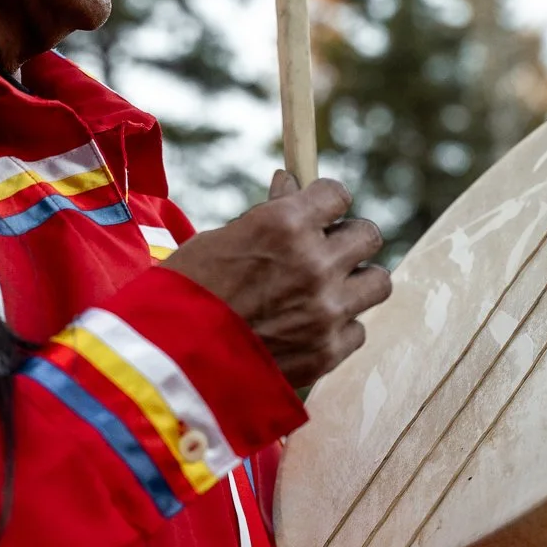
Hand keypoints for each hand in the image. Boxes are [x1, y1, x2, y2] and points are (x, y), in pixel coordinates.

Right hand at [161, 171, 392, 387]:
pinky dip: (338, 328)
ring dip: (355, 283)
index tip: (318, 212)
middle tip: (326, 252)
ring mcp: (326, 310)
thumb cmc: (185, 292)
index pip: (337, 195)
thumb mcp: (221, 239)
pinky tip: (310, 328)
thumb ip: (268, 216)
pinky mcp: (328, 351)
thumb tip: (289, 184)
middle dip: (347, 241)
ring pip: (377, 282)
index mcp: (285, 224)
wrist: (169, 362)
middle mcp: (315, 263)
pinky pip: (357, 329)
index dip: (325, 203)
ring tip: (328, 291)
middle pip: (367, 236)